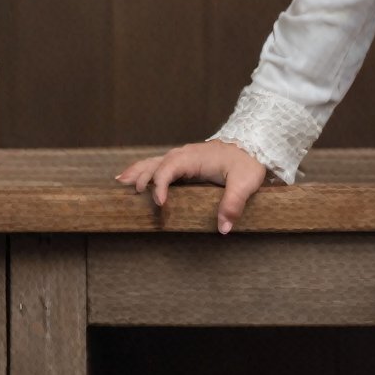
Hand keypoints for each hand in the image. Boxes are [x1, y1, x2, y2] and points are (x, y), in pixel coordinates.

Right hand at [115, 141, 268, 234]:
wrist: (254, 146)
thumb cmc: (248, 163)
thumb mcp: (245, 184)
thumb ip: (233, 204)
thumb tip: (223, 228)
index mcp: (195, 158)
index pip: (170, 168)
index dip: (161, 184)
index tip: (159, 203)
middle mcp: (185, 155)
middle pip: (156, 164)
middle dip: (143, 178)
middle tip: (134, 194)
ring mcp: (183, 157)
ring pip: (154, 162)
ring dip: (138, 172)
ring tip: (120, 182)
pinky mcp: (185, 162)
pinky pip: (160, 164)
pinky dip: (145, 169)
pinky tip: (132, 176)